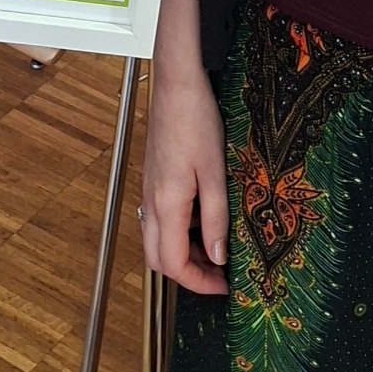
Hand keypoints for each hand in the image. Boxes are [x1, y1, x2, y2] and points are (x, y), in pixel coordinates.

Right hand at [140, 60, 229, 294]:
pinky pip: (160, 219)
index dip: (198, 283)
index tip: (223, 286)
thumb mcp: (215, 172)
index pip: (173, 265)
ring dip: (184, 251)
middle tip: (219, 273)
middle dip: (188, 273)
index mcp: (167, 204)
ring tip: (217, 245)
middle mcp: (151, 202)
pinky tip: (204, 216)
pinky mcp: (153, 179)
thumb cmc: (196, 121)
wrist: (176, 85)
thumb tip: (219, 257)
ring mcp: (149, 191)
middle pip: (159, 259)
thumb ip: (216, 218)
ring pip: (158, 240)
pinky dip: (180, 230)